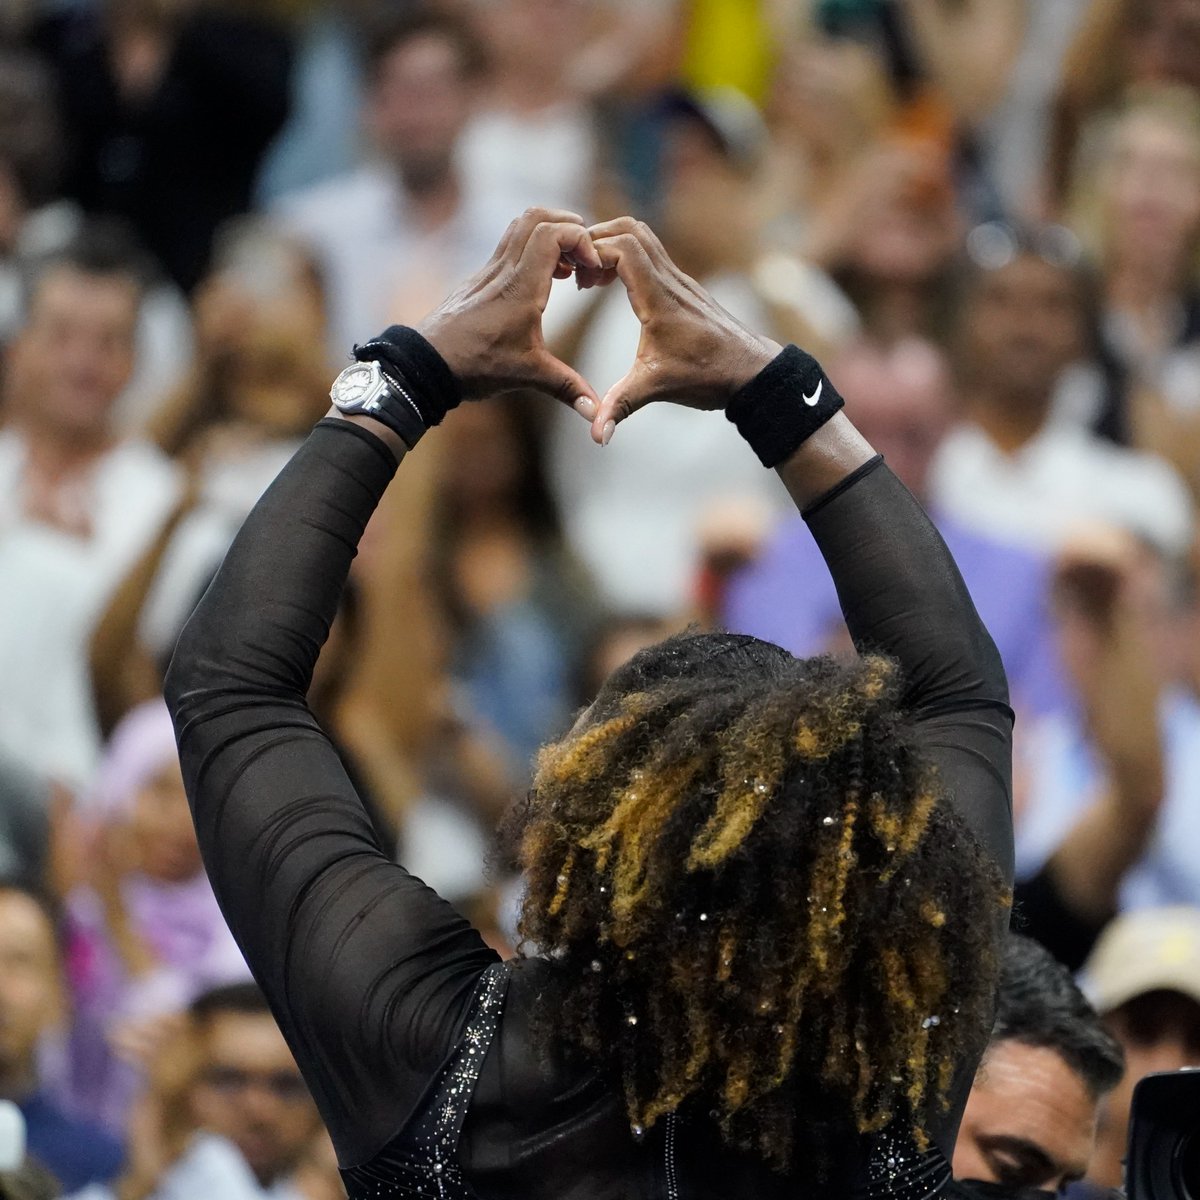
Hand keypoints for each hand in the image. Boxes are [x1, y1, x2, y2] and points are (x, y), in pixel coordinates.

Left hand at [419, 207, 603, 406]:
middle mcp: (505, 270)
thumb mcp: (528, 376)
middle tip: (585, 257)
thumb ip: (567, 388)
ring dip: (550, 233)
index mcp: (521, 287)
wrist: (427, 365)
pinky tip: (544, 280)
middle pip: (536, 216)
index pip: (553, 233)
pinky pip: (509, 245)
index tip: (592, 267)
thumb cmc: (475, 366)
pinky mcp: (481, 278)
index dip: (580, 240)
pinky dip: (533, 248)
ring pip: (520, 225)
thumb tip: (597, 413)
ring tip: (568, 265)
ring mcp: (489, 270)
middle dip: (569, 227)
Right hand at [582, 218, 780, 444]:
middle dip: (596, 240)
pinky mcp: (683, 287)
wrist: (752, 372)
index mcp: (660, 298)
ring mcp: (679, 280)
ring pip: (642, 236)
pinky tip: (612, 286)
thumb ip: (622, 407)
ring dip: (611, 245)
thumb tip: (596, 436)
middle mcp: (670, 280)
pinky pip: (651, 254)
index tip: (576, 276)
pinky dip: (625, 257)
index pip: (623, 248)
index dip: (593, 253)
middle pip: (630, 228)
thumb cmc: (709, 376)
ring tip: (590, 278)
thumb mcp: (658, 389)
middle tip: (577, 271)